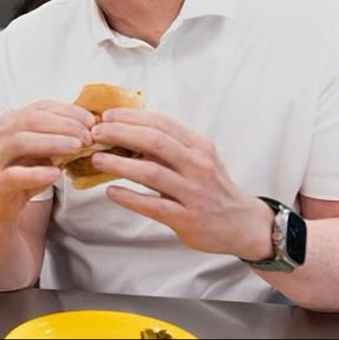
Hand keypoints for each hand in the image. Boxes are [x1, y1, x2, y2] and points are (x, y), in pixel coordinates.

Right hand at [0, 101, 94, 223]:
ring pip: (21, 142)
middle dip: (64, 126)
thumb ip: (61, 138)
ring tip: (76, 148)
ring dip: (52, 143)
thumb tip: (92, 131)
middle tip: (88, 136)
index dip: (69, 111)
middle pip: (33, 120)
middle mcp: (3, 133)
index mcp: (15, 120)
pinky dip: (36, 173)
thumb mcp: (44, 151)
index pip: (43, 107)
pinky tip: (55, 173)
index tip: (91, 121)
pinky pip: (15, 174)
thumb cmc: (23, 172)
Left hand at [89, 108, 273, 259]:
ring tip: (97, 159)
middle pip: (154, 142)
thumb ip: (169, 147)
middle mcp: (198, 165)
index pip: (162, 123)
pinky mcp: (187, 218)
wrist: (242, 223)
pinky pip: (153, 206)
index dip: (131, 117)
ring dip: (119, 164)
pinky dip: (129, 197)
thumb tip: (126, 131)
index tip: (107, 116)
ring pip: (151, 172)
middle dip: (121, 134)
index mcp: (199, 146)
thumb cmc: (212, 187)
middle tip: (96, 134)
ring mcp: (193, 192)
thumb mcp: (198, 159)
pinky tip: (111, 191)